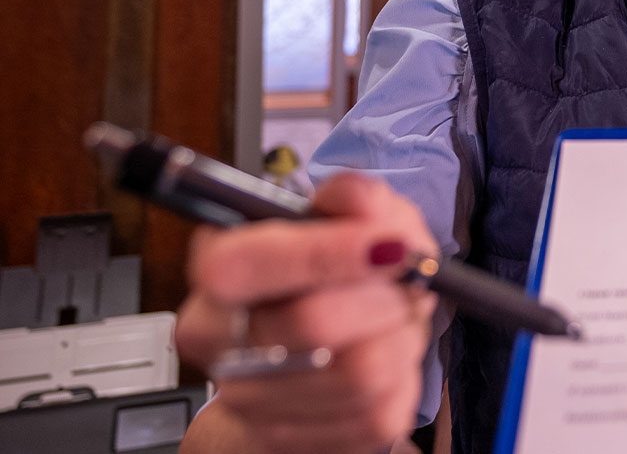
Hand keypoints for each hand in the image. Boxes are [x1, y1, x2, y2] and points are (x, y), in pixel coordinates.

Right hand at [175, 173, 437, 453]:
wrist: (321, 358)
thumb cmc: (333, 279)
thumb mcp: (355, 219)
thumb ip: (357, 199)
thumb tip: (357, 198)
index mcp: (219, 279)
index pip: (241, 265)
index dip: (320, 252)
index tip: (387, 242)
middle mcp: (223, 346)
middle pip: (310, 322)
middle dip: (382, 293)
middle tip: (406, 274)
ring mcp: (256, 402)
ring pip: (357, 371)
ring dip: (400, 333)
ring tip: (399, 311)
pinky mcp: (304, 440)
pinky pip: (378, 409)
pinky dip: (404, 371)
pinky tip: (391, 347)